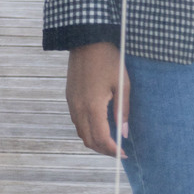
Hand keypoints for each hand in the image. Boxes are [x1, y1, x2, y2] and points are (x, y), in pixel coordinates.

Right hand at [65, 41, 129, 157]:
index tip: (123, 153)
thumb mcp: (122, 84)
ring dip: (95, 141)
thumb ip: (123, 110)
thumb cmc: (108, 60)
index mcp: (93, 106)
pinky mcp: (69, 97)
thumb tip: (124, 133)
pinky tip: (99, 125)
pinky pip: (77, 122)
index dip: (113, 150)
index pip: (102, 139)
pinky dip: (88, 130)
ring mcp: (72, 103)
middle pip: (89, 140)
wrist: (86, 40)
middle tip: (118, 151)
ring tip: (110, 140)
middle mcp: (79, 108)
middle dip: (104, 150)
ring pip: (81, 133)